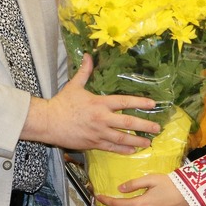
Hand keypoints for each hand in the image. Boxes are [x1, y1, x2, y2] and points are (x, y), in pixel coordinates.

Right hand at [23, 55, 160, 152]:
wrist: (48, 122)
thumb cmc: (61, 103)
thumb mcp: (74, 85)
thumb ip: (84, 71)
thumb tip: (88, 55)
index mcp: (100, 103)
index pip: (124, 102)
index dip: (140, 102)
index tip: (153, 104)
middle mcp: (102, 118)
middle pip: (127, 122)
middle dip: (144, 125)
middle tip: (157, 128)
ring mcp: (98, 132)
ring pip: (121, 138)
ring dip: (137, 140)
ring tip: (149, 142)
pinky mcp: (92, 143)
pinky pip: (111, 148)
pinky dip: (123, 149)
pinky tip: (133, 150)